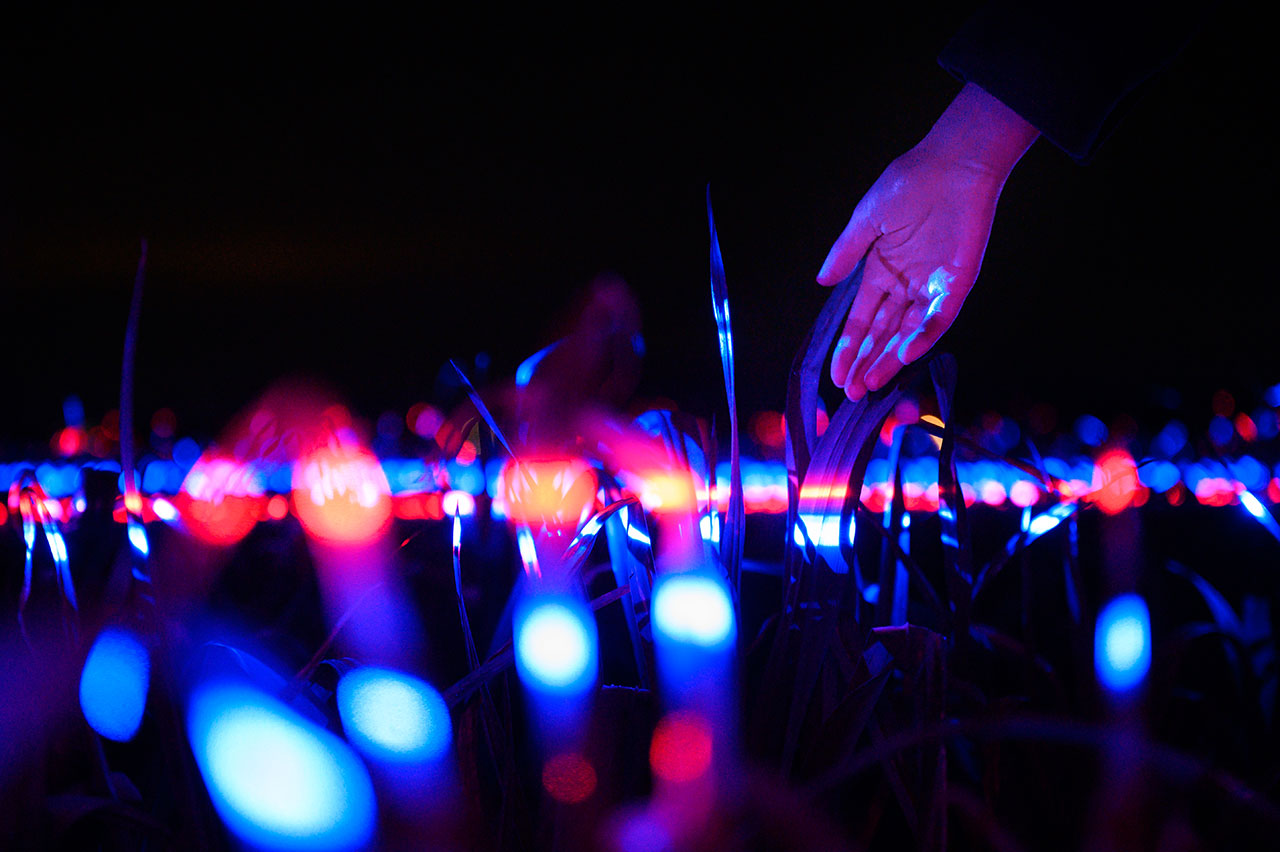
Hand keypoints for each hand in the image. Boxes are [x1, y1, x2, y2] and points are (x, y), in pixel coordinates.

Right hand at [818, 83, 1037, 400]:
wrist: (954, 164)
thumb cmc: (908, 183)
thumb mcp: (867, 220)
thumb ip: (846, 253)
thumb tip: (820, 281)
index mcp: (881, 271)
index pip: (860, 320)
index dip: (847, 347)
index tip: (834, 374)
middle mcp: (905, 285)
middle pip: (882, 334)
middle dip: (866, 363)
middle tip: (851, 393)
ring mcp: (931, 287)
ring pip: (908, 334)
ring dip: (890, 360)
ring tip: (872, 385)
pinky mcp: (957, 284)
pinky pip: (939, 318)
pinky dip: (923, 337)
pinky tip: (905, 355)